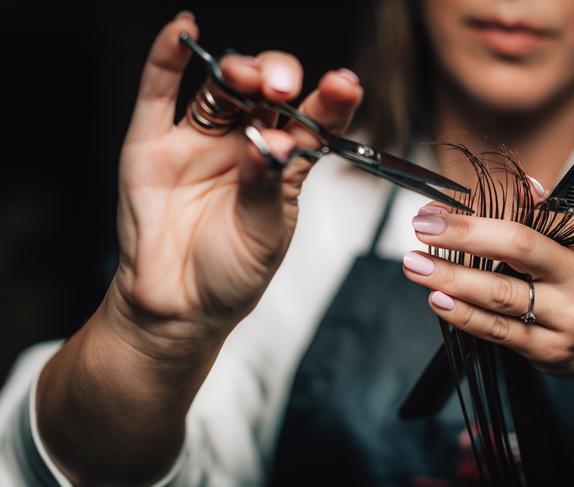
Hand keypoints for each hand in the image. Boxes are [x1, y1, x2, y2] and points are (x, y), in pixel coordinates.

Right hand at [109, 13, 362, 351]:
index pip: (311, 121)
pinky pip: (159, 93)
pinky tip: (182, 31)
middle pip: (265, 93)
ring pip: (219, 89)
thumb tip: (270, 141)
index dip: (329, 100)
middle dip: (277, 79)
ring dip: (235, 70)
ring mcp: (199, 141)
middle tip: (281, 87)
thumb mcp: (264, 235)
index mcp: (282, 165)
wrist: (179, 306)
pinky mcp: (153, 144)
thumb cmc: (231, 274)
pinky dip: (166, 59)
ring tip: (246, 75)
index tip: (344, 85)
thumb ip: (265, 185)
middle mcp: (244, 144)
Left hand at [403, 203, 573, 413]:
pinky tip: (438, 300)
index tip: (437, 209)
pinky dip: (464, 316)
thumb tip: (521, 185)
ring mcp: (563, 318)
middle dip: (463, 236)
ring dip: (451, 278)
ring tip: (415, 266)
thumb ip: (552, 215)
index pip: (527, 219)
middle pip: (516, 249)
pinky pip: (499, 332)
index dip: (477, 213)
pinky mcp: (546, 350)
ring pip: (500, 295)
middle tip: (421, 228)